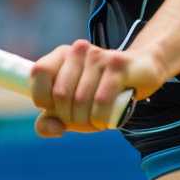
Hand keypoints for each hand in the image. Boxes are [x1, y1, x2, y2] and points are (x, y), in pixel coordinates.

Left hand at [29, 40, 165, 136]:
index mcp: (63, 54)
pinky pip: (101, 101)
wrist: (140, 72)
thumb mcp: (71, 108)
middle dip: (70, 118)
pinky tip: (107, 121)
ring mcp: (99, 56)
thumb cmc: (100, 92)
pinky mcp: (119, 65)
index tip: (56, 109)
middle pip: (61, 94)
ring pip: (81, 100)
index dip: (43, 98)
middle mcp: (79, 50)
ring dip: (87, 122)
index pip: (39, 72)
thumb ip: (49, 121)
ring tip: (97, 122)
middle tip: (83, 122)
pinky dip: (101, 119)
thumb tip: (54, 128)